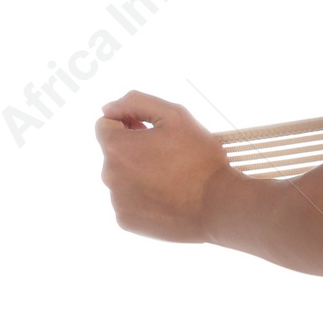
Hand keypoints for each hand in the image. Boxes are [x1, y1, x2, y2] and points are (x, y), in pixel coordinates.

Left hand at [96, 91, 230, 243]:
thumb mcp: (175, 116)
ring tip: (169, 179)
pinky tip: (166, 198)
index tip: (149, 132)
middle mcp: (109, 174)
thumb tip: (107, 108)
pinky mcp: (125, 221)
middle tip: (167, 157)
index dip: (127, 123)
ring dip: (137, 174)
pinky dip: (141, 198)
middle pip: (113, 154)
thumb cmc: (199, 158)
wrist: (218, 205)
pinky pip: (127, 202)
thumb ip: (135, 102)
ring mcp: (116, 200)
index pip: (105, 125)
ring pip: (121, 179)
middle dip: (133, 150)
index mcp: (116, 146)